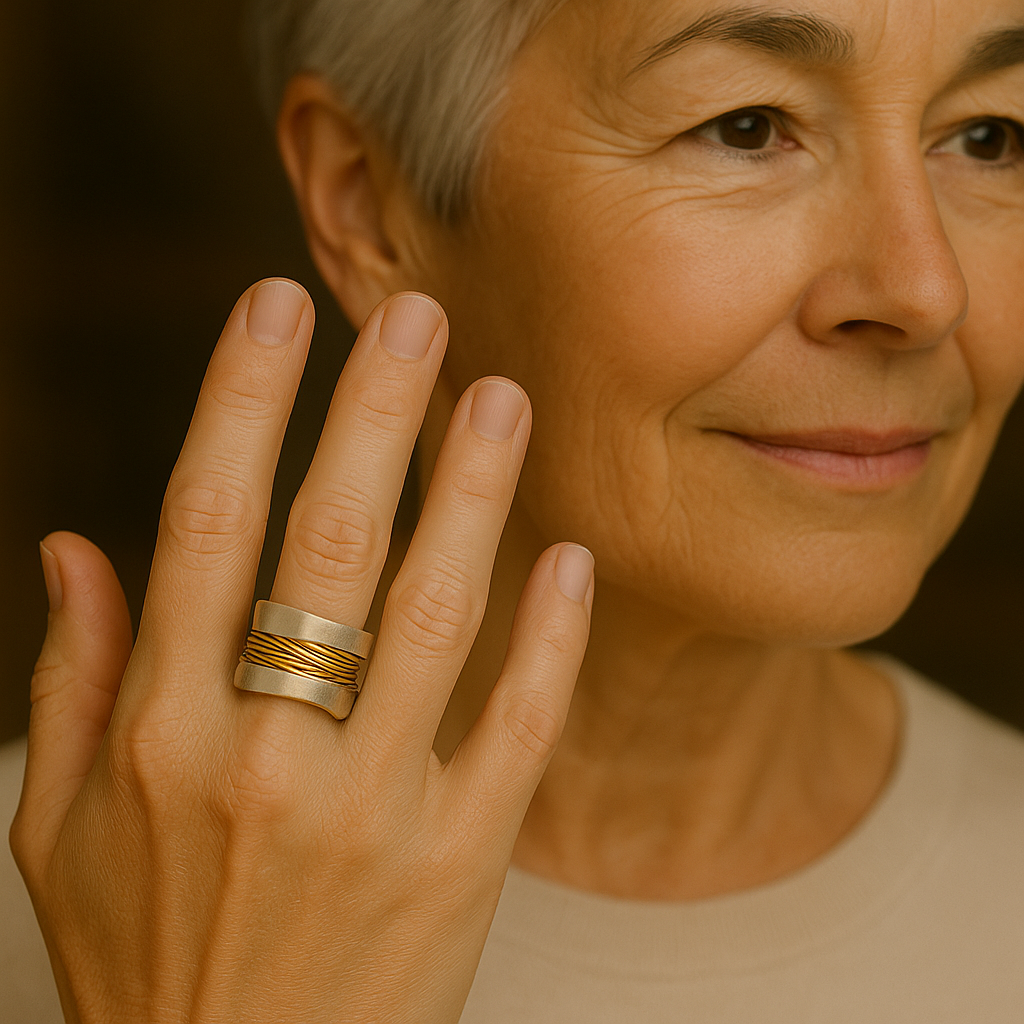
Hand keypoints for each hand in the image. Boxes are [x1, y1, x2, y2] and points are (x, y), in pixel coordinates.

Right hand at [11, 280, 593, 1022]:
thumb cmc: (147, 959)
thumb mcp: (57, 829)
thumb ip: (68, 681)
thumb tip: (75, 547)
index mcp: (160, 732)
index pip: (204, 520)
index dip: (243, 397)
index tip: (277, 308)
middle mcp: (263, 757)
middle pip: (329, 543)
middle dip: (373, 412)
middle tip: (417, 316)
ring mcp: (372, 811)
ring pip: (435, 615)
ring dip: (474, 494)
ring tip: (501, 398)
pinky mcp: (458, 864)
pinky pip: (516, 727)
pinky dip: (548, 637)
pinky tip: (569, 558)